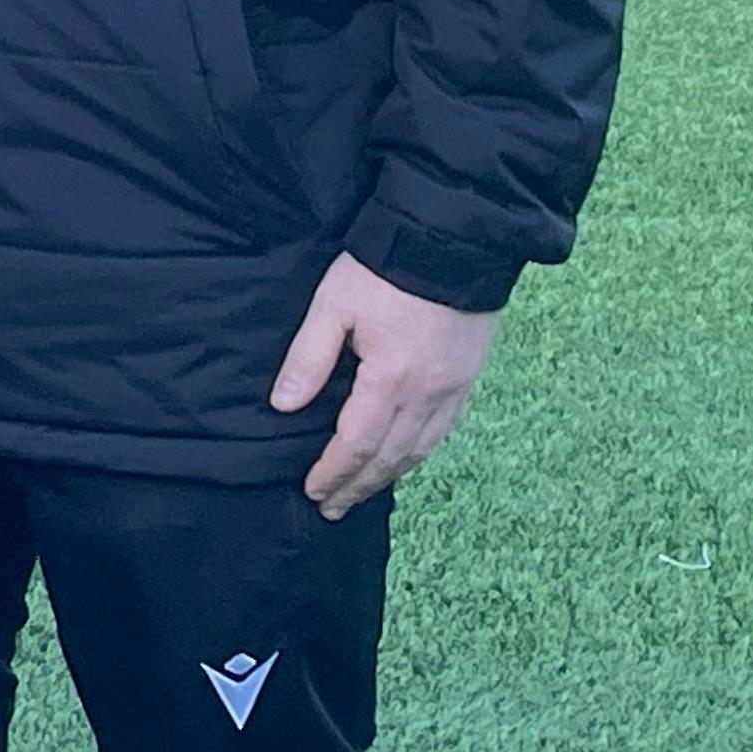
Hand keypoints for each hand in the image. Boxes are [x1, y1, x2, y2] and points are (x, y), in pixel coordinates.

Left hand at [270, 253, 496, 520]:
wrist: (450, 244)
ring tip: (362, 493)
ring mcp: (454, 389)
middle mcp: (429, 394)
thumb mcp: (333, 306)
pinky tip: (404, 460)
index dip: (334, 472)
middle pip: (390, 457)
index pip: (357, 443)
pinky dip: (419, 454)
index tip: (313, 491)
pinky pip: (444, 431)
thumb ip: (308, 358)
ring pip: (420, 450)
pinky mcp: (468, 379)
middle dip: (358, 486)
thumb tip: (283, 406)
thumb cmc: (383, 270)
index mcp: (392, 379)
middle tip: (332, 508)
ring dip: (389, 476)